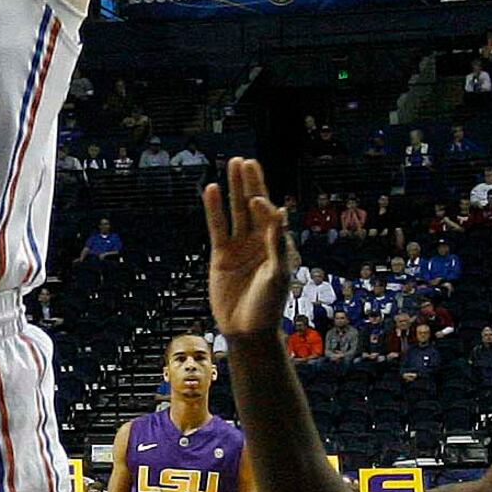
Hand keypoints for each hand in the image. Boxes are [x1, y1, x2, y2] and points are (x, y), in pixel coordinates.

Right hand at [203, 158, 295, 338]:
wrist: (247, 330)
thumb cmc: (268, 305)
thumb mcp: (277, 274)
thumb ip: (277, 244)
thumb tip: (280, 212)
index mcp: (277, 244)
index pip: (271, 215)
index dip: (264, 204)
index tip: (257, 198)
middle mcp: (259, 241)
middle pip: (254, 205)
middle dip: (251, 183)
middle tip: (246, 161)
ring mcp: (239, 246)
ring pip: (235, 211)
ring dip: (234, 188)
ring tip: (232, 164)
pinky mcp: (221, 255)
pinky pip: (217, 227)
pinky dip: (213, 209)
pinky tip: (211, 190)